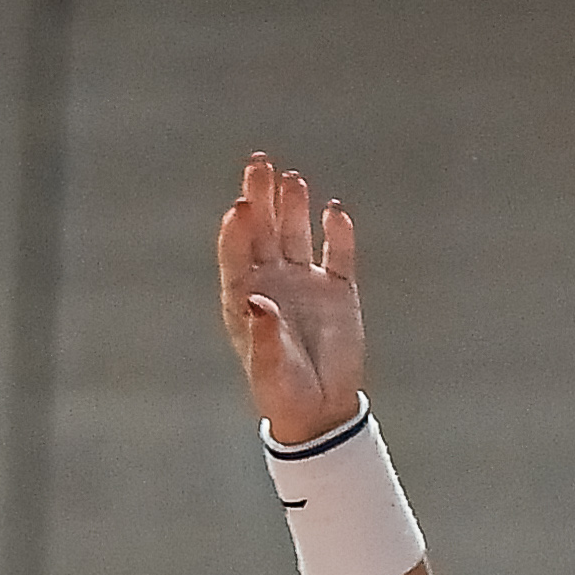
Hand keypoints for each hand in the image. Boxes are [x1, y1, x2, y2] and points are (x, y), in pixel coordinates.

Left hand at [217, 155, 365, 441]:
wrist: (321, 410)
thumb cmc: (283, 392)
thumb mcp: (269, 368)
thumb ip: (263, 334)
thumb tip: (258, 299)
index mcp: (245, 298)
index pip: (236, 254)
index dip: (237, 230)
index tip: (241, 206)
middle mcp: (272, 282)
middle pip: (263, 232)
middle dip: (261, 198)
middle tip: (258, 165)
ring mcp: (305, 282)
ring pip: (296, 233)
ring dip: (294, 206)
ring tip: (291, 179)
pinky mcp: (338, 288)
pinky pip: (337, 254)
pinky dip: (337, 233)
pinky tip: (334, 212)